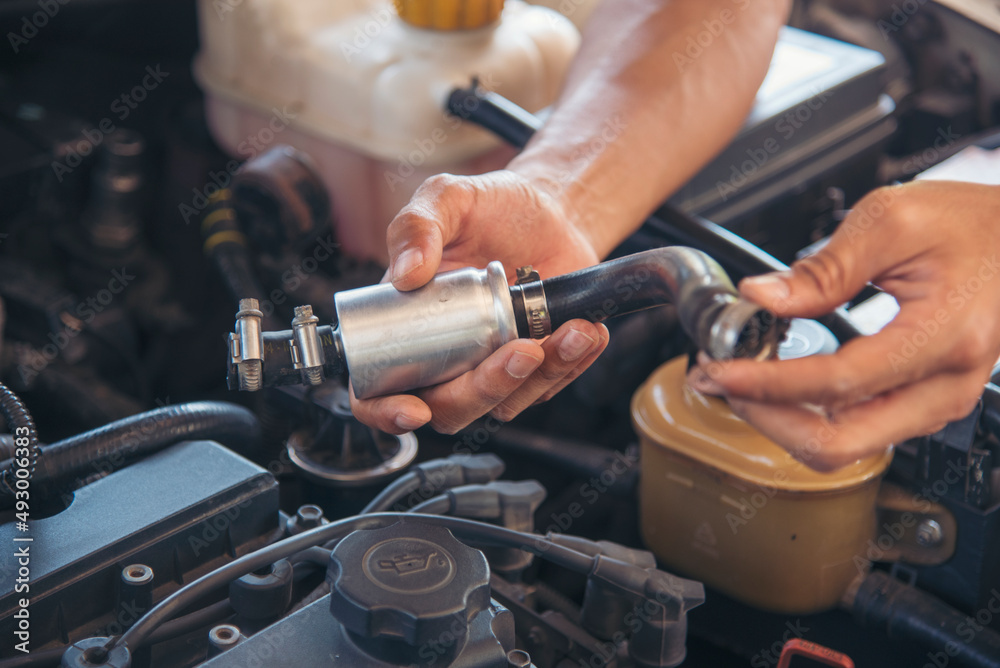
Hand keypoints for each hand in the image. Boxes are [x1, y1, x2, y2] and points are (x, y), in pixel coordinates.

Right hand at [351, 170, 608, 434]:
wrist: (552, 210)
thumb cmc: (491, 208)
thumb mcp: (448, 198)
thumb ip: (416, 226)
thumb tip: (405, 274)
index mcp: (403, 327)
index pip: (375, 390)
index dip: (384, 412)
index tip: (415, 409)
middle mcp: (443, 357)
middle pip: (449, 409)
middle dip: (485, 390)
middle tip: (522, 349)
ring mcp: (489, 367)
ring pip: (504, 405)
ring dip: (541, 376)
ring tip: (571, 330)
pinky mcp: (534, 370)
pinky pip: (549, 387)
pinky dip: (572, 363)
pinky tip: (584, 329)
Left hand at [687, 181, 999, 470]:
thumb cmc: (972, 223)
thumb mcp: (891, 220)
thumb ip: (823, 268)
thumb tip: (761, 297)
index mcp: (942, 338)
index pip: (836, 384)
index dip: (766, 383)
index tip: (719, 371)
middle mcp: (946, 387)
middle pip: (838, 444)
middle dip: (767, 419)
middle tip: (721, 383)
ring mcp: (938, 402)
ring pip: (845, 446)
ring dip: (783, 421)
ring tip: (741, 380)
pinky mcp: (925, 403)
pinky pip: (858, 429)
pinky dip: (809, 415)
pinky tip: (778, 384)